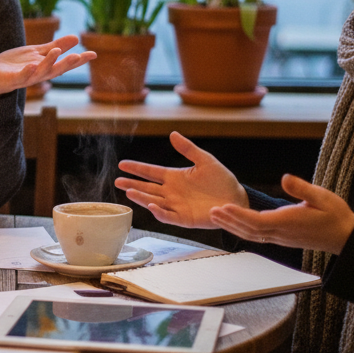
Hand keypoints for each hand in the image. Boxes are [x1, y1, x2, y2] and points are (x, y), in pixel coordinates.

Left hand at [0, 35, 95, 98]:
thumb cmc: (15, 65)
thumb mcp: (37, 52)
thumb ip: (56, 46)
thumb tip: (77, 38)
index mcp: (45, 67)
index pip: (65, 64)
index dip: (79, 60)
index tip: (94, 54)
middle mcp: (38, 75)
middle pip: (55, 70)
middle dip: (67, 64)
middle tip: (79, 56)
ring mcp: (25, 78)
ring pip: (40, 73)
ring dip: (49, 63)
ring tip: (57, 52)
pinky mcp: (12, 80)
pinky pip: (21, 77)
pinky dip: (27, 72)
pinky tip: (32, 65)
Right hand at [114, 132, 248, 228]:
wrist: (236, 199)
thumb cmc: (221, 180)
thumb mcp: (205, 160)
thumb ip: (188, 149)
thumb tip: (173, 134)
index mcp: (175, 177)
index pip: (151, 172)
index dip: (137, 168)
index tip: (122, 164)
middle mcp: (172, 192)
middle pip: (147, 188)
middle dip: (132, 184)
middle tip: (118, 181)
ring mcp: (176, 206)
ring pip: (153, 201)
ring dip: (141, 197)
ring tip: (129, 192)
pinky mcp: (184, 218)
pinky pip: (168, 216)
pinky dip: (159, 212)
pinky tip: (151, 206)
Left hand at [209, 174, 353, 254]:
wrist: (345, 237)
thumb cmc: (335, 216)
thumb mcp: (323, 197)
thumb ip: (302, 188)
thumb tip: (284, 178)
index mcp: (288, 222)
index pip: (257, 221)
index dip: (238, 214)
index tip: (223, 206)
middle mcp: (280, 233)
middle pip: (248, 229)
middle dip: (229, 221)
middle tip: (210, 211)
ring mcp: (280, 238)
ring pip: (251, 234)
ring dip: (232, 226)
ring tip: (215, 216)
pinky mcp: (281, 238)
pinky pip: (257, 236)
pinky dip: (243, 229)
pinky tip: (233, 223)